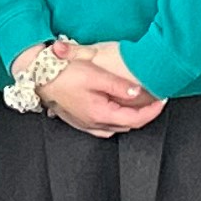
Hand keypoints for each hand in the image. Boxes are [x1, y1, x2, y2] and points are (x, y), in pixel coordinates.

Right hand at [42, 43, 165, 138]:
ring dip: (129, 117)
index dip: (152, 111)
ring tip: (138, 104)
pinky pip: (103, 126)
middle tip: (154, 100)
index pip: (136, 119)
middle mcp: (94, 124)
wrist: (37, 76)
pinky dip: (115, 119)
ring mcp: (85, 124)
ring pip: (116, 127)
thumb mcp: (95, 74)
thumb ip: (118, 86)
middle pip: (127, 125)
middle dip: (143, 114)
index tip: (163, 100)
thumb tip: (137, 93)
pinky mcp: (78, 120)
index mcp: (101, 114)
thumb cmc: (63, 74)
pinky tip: (114, 110)